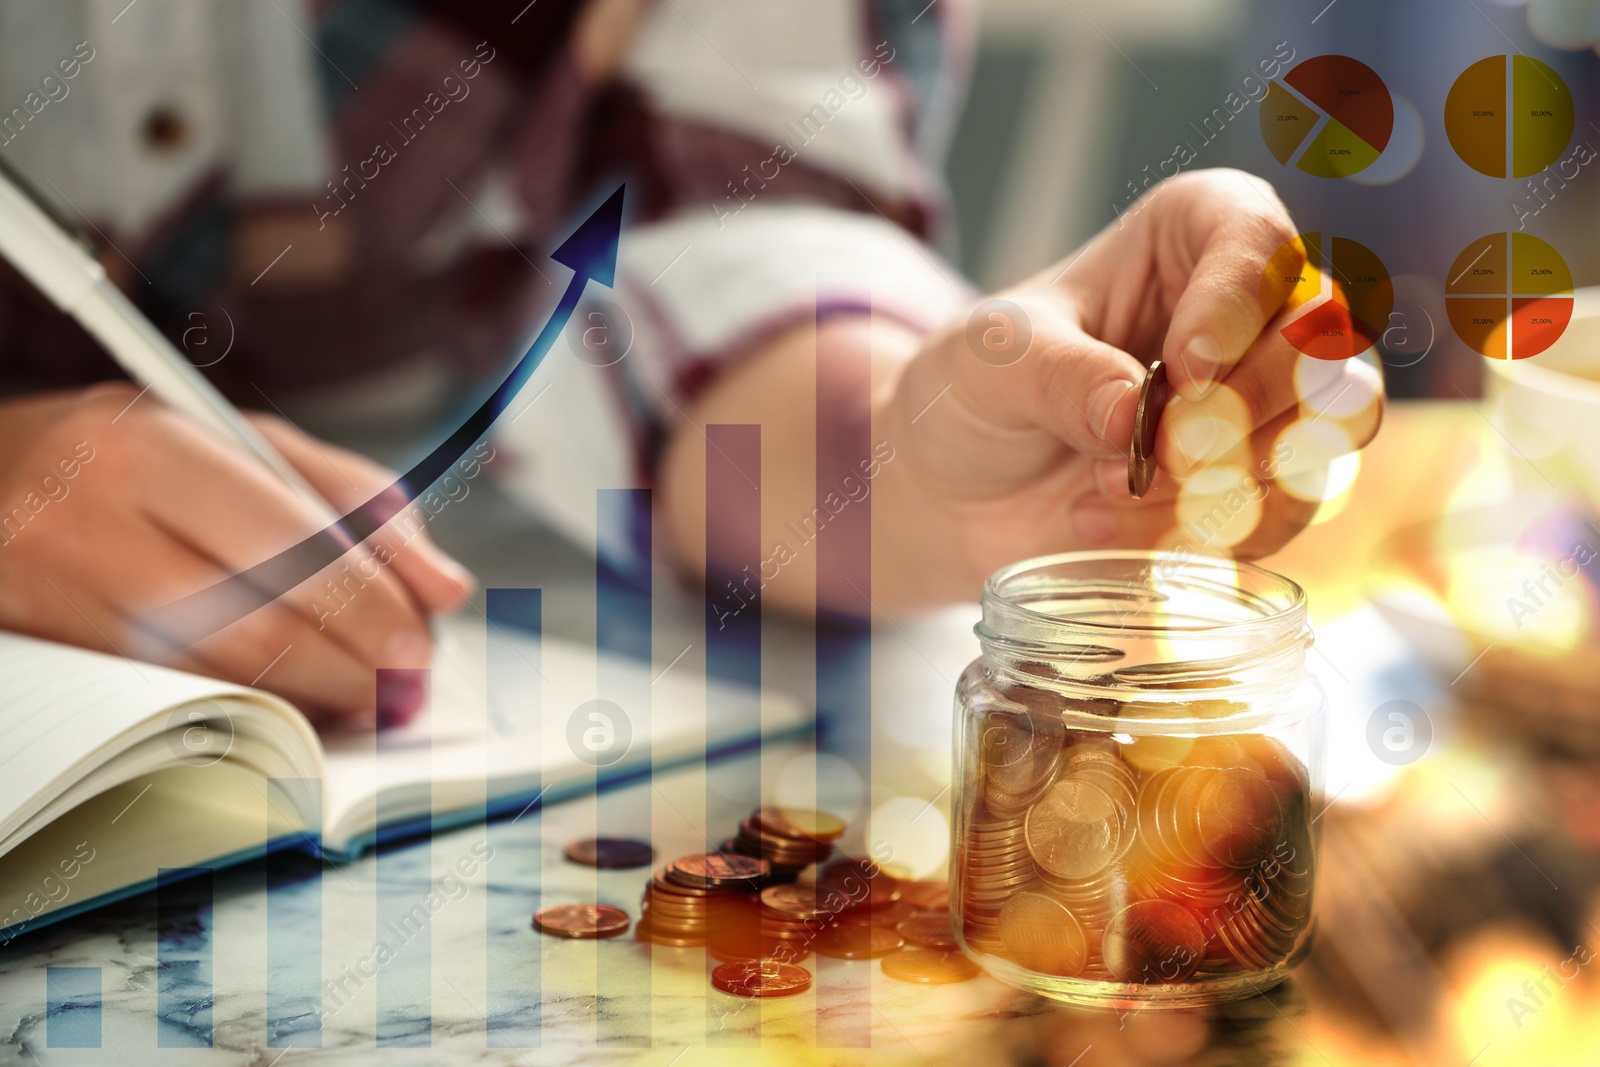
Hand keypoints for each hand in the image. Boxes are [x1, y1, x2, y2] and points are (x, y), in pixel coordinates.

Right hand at [0, 385, 473, 723]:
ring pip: (216, 679)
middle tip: (405, 681)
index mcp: (154, 450)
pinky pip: (175, 701)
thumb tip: (445, 585)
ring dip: (313, 699)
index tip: (422, 637)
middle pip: (258, 627)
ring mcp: (59, 599)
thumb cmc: (135, 454)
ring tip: (365, 694)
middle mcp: (93, 524)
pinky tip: (297, 700)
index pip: (292, 548)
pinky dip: (254, 708)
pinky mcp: (51, 656)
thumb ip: (356, 500)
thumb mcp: (244, 441)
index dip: (372, 606)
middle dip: (354, 666)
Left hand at [879, 168, 1382, 603]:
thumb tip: (1134, 414)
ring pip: (1330, 427)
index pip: (1259, 241)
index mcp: (1190, 237)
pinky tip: (1110, 532)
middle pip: (1321, 340)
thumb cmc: (974, 393)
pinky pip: (1289, 509)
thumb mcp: (991, 363)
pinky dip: (1208, 533)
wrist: (951, 491)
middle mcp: (1248, 311)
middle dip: (1241, 410)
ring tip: (1110, 491)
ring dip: (1231, 477)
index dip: (1238, 306)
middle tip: (1155, 451)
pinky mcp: (1256, 486)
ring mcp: (1264, 403)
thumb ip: (1061, 376)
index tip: (1184, 369)